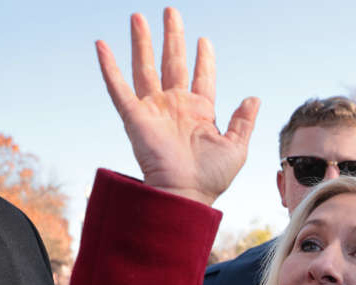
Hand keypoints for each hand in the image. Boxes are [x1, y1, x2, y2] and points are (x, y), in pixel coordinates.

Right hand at [96, 8, 258, 204]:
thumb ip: (244, 121)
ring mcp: (154, 109)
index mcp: (201, 112)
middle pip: (172, 62)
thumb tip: (253, 97)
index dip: (203, 58)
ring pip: (146, 67)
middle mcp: (176, 106)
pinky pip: (118, 87)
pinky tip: (101, 46)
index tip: (204, 40)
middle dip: (172, 36)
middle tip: (171, 10)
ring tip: (139, 16)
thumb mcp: (236, 147)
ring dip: (142, 41)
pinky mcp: (135, 117)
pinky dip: (109, 67)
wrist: (186, 194)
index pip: (202, 76)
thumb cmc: (212, 177)